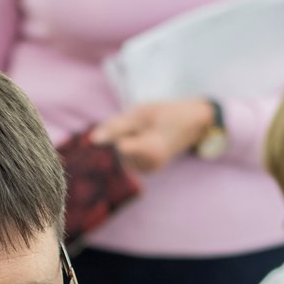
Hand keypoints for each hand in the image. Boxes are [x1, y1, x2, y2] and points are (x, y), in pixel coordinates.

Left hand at [91, 99, 214, 173]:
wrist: (191, 123)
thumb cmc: (166, 113)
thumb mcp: (140, 112)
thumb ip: (116, 127)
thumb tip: (92, 140)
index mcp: (151, 152)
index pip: (120, 145)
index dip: (124, 128)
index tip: (142, 124)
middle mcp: (149, 166)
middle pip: (118, 148)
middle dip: (126, 133)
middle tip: (148, 126)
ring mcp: (148, 170)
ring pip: (120, 152)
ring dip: (129, 138)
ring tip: (149, 132)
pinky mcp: (145, 170)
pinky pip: (126, 156)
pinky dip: (132, 145)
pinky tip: (148, 140)